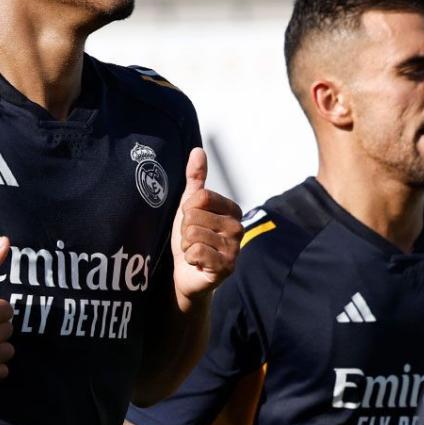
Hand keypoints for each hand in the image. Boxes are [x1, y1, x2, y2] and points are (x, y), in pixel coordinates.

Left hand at [169, 148, 241, 306]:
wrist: (186, 273)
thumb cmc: (190, 238)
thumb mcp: (189, 206)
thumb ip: (195, 179)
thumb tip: (198, 150)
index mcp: (233, 210)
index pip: (201, 197)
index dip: (187, 210)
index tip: (192, 222)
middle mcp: (238, 228)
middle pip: (195, 215)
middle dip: (185, 229)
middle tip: (192, 240)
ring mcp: (235, 249)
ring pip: (193, 234)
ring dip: (186, 244)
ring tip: (194, 251)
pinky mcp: (227, 267)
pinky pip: (196, 252)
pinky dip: (189, 258)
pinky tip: (197, 263)